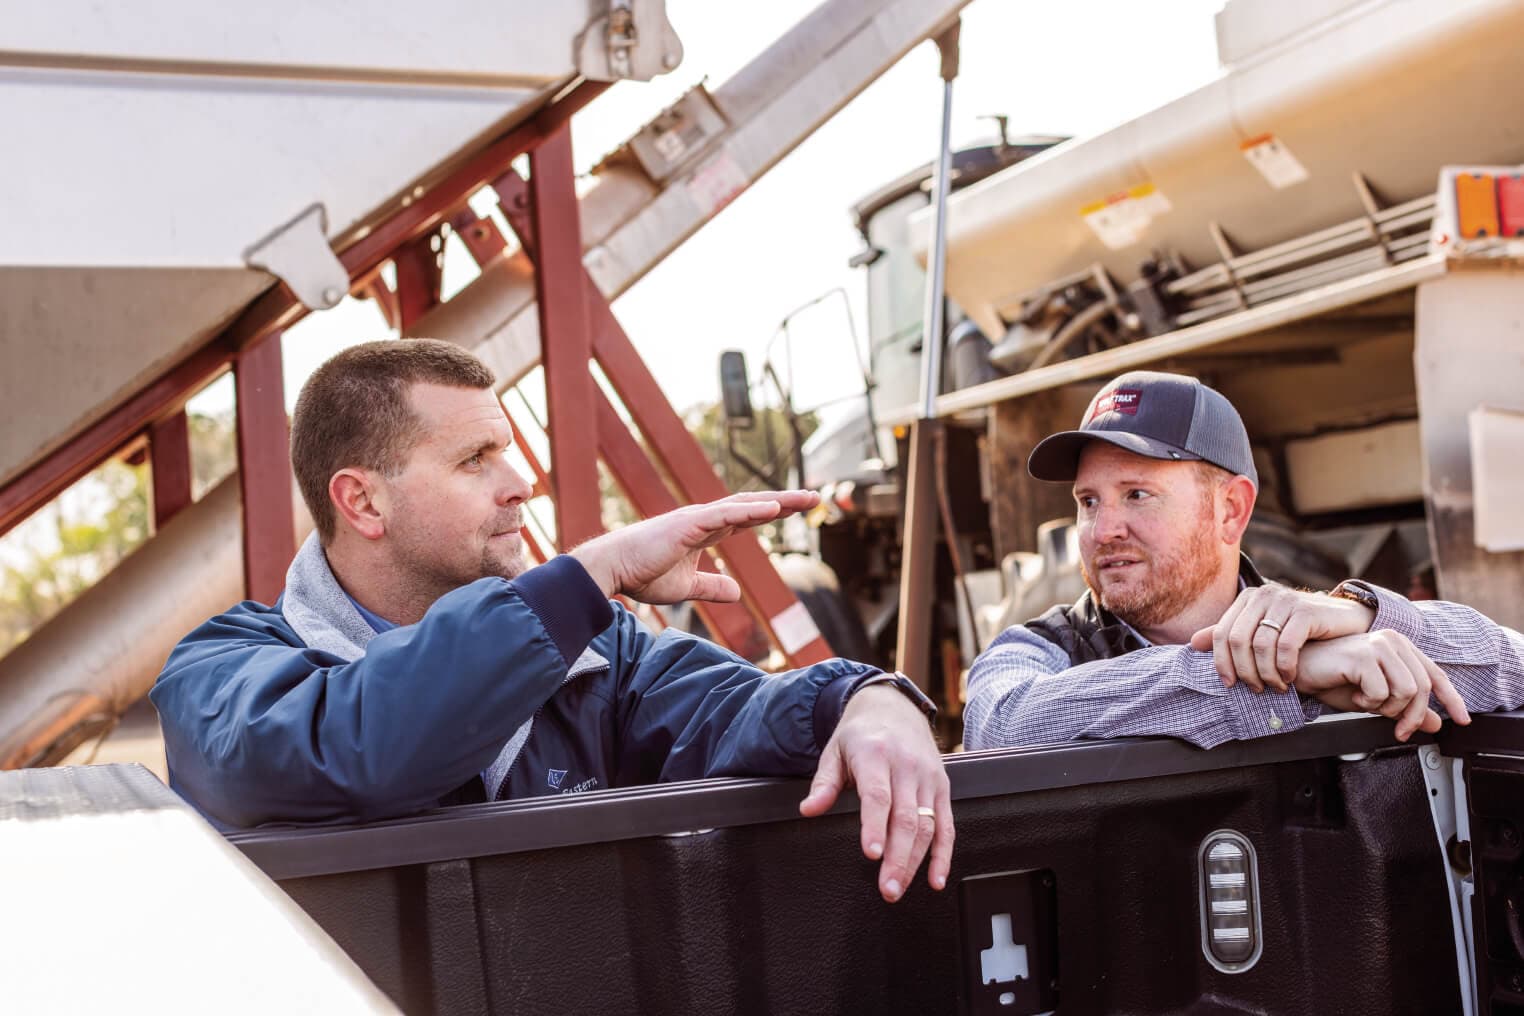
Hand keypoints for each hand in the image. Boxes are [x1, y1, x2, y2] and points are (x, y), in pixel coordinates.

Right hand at [569, 490, 819, 603]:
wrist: (612, 570)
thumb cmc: (642, 574)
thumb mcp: (687, 587)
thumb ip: (712, 586)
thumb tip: (737, 592)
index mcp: (704, 531)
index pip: (746, 517)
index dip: (773, 512)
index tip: (798, 509)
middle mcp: (703, 519)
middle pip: (752, 506)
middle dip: (784, 502)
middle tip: (814, 498)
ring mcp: (696, 519)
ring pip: (743, 505)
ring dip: (776, 502)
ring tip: (804, 499)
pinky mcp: (687, 524)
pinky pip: (724, 515)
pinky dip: (750, 510)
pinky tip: (772, 509)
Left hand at [798, 685, 952, 903]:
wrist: (893, 707)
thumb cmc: (860, 734)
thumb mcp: (834, 751)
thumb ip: (823, 784)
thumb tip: (809, 810)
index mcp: (876, 755)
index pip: (877, 795)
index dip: (875, 826)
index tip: (872, 854)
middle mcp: (906, 766)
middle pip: (906, 818)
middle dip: (897, 857)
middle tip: (888, 889)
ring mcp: (928, 778)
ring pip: (927, 825)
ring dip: (916, 862)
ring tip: (899, 888)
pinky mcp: (942, 787)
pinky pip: (947, 824)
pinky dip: (943, 854)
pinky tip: (935, 878)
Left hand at [1190, 583, 1376, 692]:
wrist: (1344, 619)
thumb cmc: (1300, 629)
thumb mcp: (1263, 630)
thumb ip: (1231, 634)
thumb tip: (1194, 643)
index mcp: (1247, 598)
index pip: (1221, 633)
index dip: (1221, 662)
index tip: (1230, 684)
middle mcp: (1262, 595)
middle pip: (1237, 640)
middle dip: (1244, 671)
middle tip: (1256, 689)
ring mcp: (1284, 601)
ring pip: (1260, 645)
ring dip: (1266, 673)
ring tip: (1275, 686)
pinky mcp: (1305, 611)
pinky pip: (1286, 646)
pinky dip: (1284, 667)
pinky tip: (1290, 677)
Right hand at [1294, 631, 1470, 740]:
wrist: (1299, 670)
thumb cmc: (1331, 679)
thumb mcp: (1375, 699)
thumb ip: (1404, 707)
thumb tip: (1434, 722)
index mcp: (1399, 647)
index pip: (1435, 674)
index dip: (1452, 699)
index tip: (1462, 720)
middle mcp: (1393, 641)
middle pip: (1421, 688)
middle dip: (1411, 716)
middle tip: (1399, 731)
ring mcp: (1378, 645)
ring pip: (1406, 691)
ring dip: (1386, 708)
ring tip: (1366, 702)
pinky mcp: (1363, 656)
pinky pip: (1381, 692)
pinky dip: (1368, 702)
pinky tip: (1353, 694)